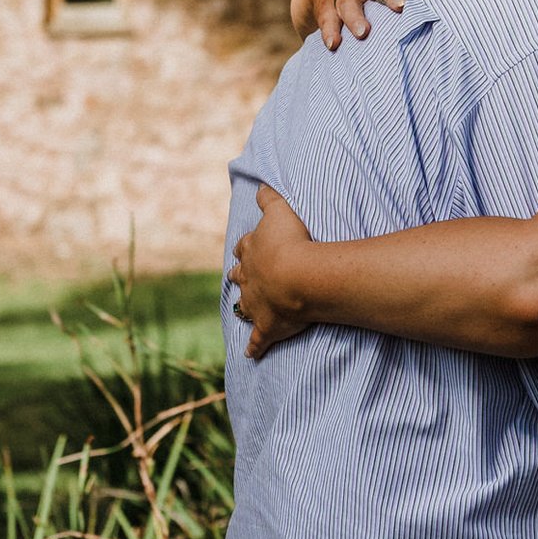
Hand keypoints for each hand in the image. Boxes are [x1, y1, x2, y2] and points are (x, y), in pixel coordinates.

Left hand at [227, 186, 316, 358]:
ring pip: (245, 306)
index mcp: (251, 251)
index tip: (246, 247)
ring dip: (245, 307)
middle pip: (239, 276)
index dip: (246, 247)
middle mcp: (248, 278)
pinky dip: (254, 347)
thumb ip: (268, 197)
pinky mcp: (267, 326)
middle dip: (240, 275)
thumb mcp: (279, 210)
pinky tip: (250, 355)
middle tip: (239, 276)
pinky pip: (258, 340)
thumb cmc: (291, 241)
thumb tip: (260, 184)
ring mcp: (256, 304)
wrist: (298, 276)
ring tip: (243, 310)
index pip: (244, 247)